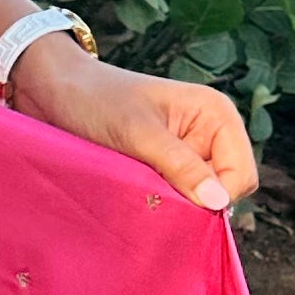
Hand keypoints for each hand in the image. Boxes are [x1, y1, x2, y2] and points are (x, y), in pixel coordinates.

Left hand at [6, 37, 257, 212]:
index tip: (176, 200)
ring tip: (139, 192)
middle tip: (153, 197)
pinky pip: (175, 197)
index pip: (241, 175)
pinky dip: (159, 203)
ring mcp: (187, 152)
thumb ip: (180, 166)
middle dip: (194, 201)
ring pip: (198, 199)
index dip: (216, 195)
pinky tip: (135, 195)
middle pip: (224, 190)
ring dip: (173, 204)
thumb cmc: (96, 100)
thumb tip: (219, 203)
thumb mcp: (138, 133)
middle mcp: (210, 134)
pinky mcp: (164, 167)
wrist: (54, 90)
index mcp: (217, 115)